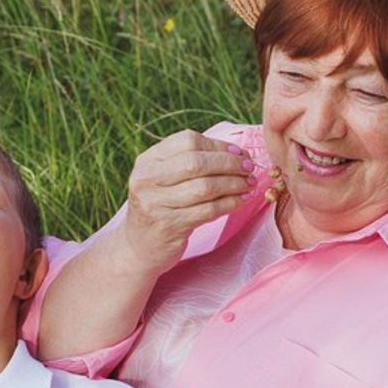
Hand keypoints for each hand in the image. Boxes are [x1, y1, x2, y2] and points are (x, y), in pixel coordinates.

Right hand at [122, 130, 253, 273]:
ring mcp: (156, 204)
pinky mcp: (170, 226)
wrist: (138, 246)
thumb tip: (236, 152)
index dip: (218, 145)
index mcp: (147, 160)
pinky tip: (241, 200)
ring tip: (249, 184)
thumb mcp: (163, 179)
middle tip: (249, 168)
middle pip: (197, 162)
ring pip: (205, 187)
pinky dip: (230, 203)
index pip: (188, 141)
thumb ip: (189, 162)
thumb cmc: (160, 207)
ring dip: (233, 184)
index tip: (239, 152)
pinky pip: (208, 210)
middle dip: (229, 163)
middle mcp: (147, 179)